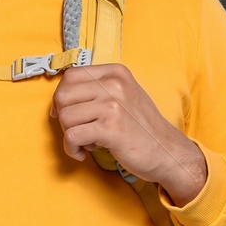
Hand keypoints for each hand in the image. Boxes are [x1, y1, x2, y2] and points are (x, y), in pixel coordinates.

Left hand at [51, 63, 207, 205]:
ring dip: (69, 136)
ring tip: (86, 143)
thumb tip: (60, 97)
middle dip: (62, 118)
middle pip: (63, 96)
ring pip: (65, 117)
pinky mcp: (110, 128)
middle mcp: (114, 84)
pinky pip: (72, 136)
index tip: (62, 113)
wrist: (166, 151)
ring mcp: (112, 105)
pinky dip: (71, 149)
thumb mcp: (123, 96)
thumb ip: (97, 90)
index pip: (70, 76)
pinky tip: (83, 153)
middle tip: (77, 131)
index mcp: (115, 73)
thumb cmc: (141, 127)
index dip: (60, 97)